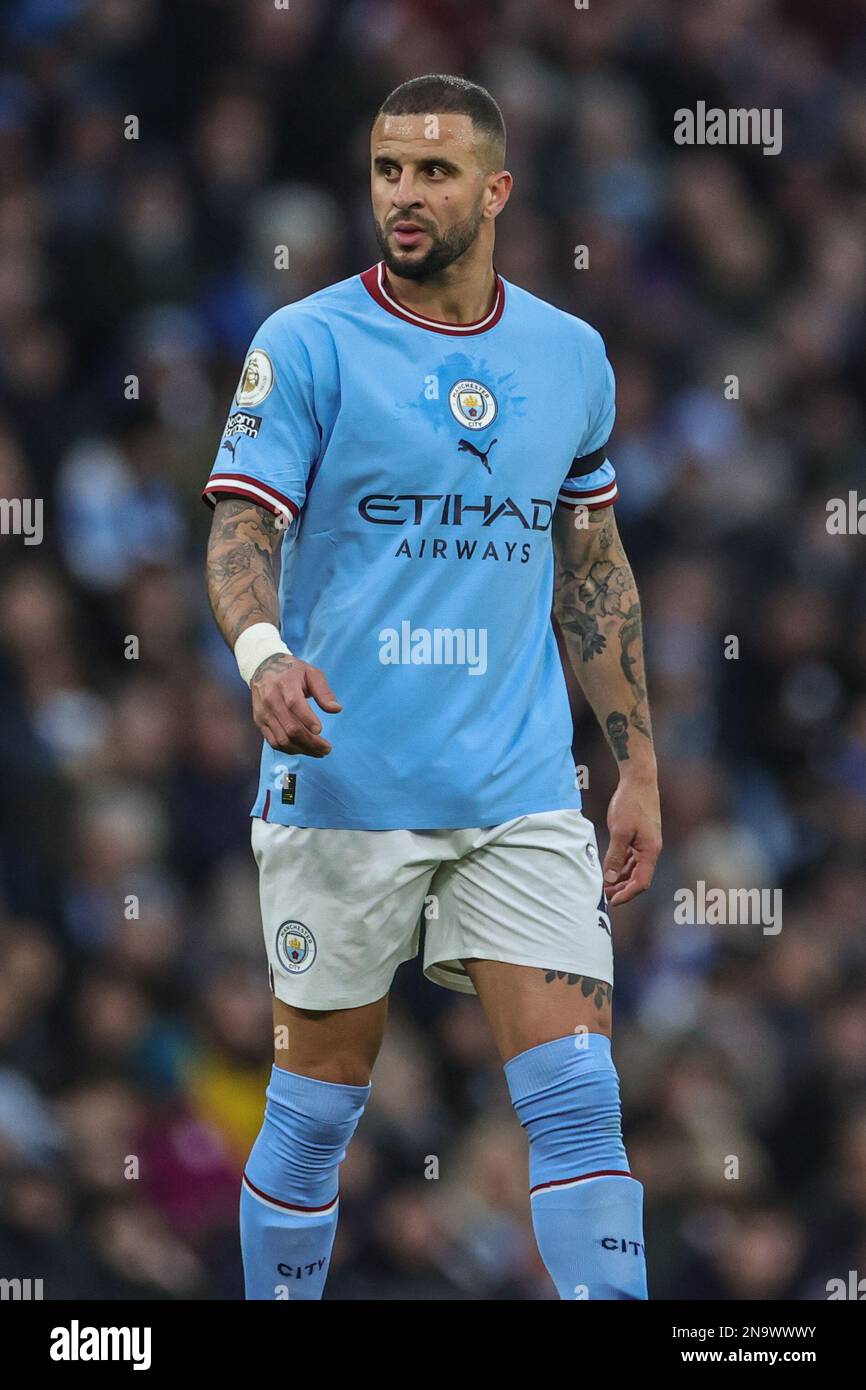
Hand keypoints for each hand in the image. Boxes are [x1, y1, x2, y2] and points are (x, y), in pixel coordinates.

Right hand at [250, 653, 341, 756]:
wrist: (263, 669)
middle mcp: (271, 700)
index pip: (294, 704)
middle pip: (290, 727)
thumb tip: (336, 709)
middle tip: (326, 749)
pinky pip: (274, 742)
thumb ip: (324, 691)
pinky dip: (290, 750)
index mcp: (284, 684)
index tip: (320, 731)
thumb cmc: (292, 671)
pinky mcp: (259, 722)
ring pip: (282, 739)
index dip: (307, 719)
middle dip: (310, 742)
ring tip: (319, 752)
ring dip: (302, 749)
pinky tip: (304, 749)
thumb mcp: (311, 673)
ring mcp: (263, 713)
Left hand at [602, 776, 661, 906]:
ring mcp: (646, 844)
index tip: (612, 902)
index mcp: (650, 851)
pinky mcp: (640, 837)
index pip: (642, 882)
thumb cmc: (630, 803)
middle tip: (603, 896)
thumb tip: (609, 879)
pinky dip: (621, 866)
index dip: (627, 894)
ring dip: (620, 879)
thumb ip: (615, 855)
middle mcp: (651, 850)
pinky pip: (631, 858)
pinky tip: (609, 870)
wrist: (639, 780)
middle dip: (622, 889)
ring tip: (603, 886)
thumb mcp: (619, 830)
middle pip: (638, 878)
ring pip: (634, 869)